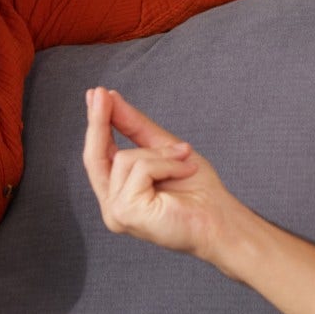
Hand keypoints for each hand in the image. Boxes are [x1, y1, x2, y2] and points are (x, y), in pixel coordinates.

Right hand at [81, 87, 246, 263]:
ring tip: (184, 159)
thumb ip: (134, 127)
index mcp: (119, 192)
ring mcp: (116, 212)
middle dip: (99, 122)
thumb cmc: (197, 190)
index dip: (96, 124)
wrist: (220, 219)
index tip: (97, 94)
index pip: (99, 155)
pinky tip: (184, 171)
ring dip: (160, 154)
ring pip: (125, 159)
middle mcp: (112, 205)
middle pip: (94, 156)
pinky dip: (166, 164)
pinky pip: (141, 169)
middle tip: (100, 94)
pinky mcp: (126, 213)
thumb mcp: (164, 148)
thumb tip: (110, 100)